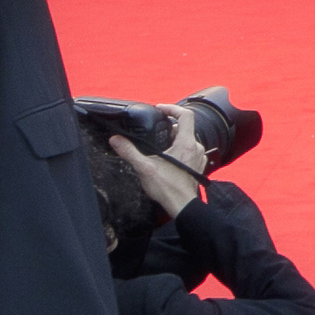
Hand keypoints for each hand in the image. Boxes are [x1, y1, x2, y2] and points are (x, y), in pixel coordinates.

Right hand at [106, 104, 206, 218]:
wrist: (182, 206)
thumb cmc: (167, 188)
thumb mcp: (144, 168)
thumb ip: (129, 151)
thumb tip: (116, 140)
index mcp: (186, 143)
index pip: (186, 114)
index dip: (172, 108)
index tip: (160, 109)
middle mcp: (196, 147)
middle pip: (184, 127)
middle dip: (169, 127)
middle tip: (155, 130)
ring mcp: (199, 157)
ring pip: (187, 139)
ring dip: (173, 139)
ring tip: (159, 145)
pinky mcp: (197, 165)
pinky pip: (189, 150)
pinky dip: (179, 149)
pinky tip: (167, 158)